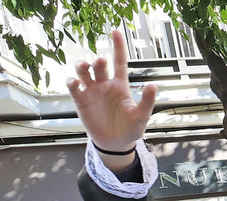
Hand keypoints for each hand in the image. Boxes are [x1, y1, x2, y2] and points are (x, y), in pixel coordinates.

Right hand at [66, 30, 156, 170]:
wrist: (116, 143)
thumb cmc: (131, 128)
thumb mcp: (142, 115)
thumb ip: (147, 101)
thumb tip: (154, 85)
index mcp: (120, 85)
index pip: (119, 61)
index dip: (117, 46)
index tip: (114, 31)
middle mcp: (105, 85)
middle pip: (99, 66)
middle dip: (98, 61)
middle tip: (100, 61)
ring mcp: (92, 92)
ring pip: (84, 73)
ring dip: (82, 67)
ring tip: (85, 67)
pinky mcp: (81, 101)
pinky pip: (74, 88)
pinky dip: (72, 83)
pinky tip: (74, 82)